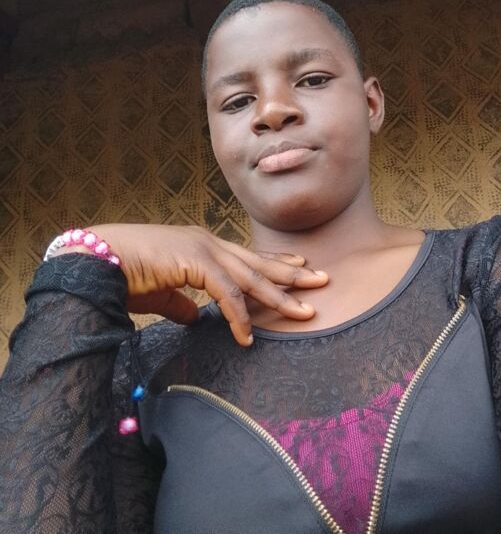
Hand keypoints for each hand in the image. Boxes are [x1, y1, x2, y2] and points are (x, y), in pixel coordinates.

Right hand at [85, 223, 328, 344]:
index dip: (276, 263)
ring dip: (280, 296)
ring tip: (307, 313)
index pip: (248, 256)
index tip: (301, 267)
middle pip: (260, 262)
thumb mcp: (160, 293)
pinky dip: (240, 316)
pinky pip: (226, 294)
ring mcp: (202, 249)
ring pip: (252, 277)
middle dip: (293, 273)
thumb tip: (195, 318)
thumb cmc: (123, 274)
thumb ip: (179, 304)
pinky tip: (248, 337)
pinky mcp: (194, 262)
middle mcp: (208, 243)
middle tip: (323, 281)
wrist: (96, 259)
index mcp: (202, 246)